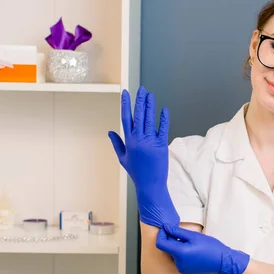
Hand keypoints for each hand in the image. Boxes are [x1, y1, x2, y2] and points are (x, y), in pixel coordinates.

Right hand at [108, 86, 179, 227]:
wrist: (150, 184)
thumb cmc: (136, 172)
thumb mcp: (123, 158)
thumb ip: (117, 143)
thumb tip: (110, 131)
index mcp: (128, 141)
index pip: (126, 117)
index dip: (125, 104)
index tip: (126, 92)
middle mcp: (138, 139)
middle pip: (138, 115)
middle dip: (139, 100)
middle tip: (141, 89)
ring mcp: (150, 142)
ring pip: (149, 119)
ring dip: (150, 106)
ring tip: (150, 95)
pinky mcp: (162, 145)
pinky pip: (163, 129)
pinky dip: (164, 119)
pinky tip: (164, 109)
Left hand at [157, 225, 249, 273]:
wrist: (221, 262)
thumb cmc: (210, 248)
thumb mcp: (194, 236)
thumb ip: (177, 231)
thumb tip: (165, 227)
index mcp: (180, 253)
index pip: (160, 243)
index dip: (162, 235)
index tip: (167, 229)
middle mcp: (178, 263)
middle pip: (167, 249)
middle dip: (172, 241)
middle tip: (185, 237)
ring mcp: (181, 269)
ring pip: (173, 255)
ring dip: (178, 248)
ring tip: (192, 246)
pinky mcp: (185, 272)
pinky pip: (179, 261)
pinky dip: (182, 255)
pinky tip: (193, 253)